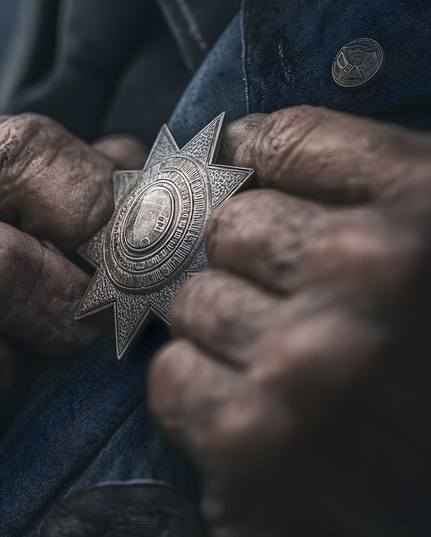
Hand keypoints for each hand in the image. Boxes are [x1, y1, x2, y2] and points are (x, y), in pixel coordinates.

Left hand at [149, 106, 430, 535]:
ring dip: (227, 332)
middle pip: (227, 222)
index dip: (255, 158)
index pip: (286, 140)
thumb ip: (358, 188)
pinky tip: (260, 416)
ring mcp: (306, 358)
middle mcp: (368, 272)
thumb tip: (240, 143)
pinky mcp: (252, 438)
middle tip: (289, 301)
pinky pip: (173, 374)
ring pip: (193, 297)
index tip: (240, 171)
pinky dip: (203, 394)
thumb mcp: (429, 250)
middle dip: (246, 261)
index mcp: (426, 205)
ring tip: (288, 369)